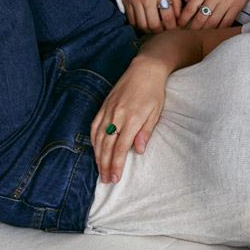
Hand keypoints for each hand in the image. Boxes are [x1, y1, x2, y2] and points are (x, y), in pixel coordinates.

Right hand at [90, 52, 168, 183]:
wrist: (145, 69)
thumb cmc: (154, 91)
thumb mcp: (156, 112)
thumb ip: (145, 132)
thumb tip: (138, 151)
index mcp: (132, 118)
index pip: (120, 147)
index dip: (116, 164)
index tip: (115, 178)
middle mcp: (117, 115)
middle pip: (107, 146)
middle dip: (105, 165)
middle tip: (106, 180)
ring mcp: (108, 110)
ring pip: (98, 138)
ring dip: (98, 156)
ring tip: (100, 170)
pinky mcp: (104, 105)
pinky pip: (94, 126)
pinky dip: (93, 140)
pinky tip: (95, 150)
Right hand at [119, 0, 181, 32]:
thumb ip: (176, 0)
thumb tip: (179, 17)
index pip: (168, 17)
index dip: (173, 26)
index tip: (175, 28)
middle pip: (154, 25)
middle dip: (162, 31)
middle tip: (165, 30)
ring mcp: (134, 0)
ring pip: (142, 25)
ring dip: (150, 30)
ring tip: (156, 28)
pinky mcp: (125, 1)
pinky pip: (132, 20)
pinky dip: (139, 25)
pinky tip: (145, 23)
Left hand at [178, 0, 249, 28]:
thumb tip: (187, 0)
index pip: (190, 7)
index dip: (183, 18)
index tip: (179, 23)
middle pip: (200, 18)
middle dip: (192, 28)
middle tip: (188, 33)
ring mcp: (226, 3)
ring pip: (212, 22)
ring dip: (205, 30)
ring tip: (199, 35)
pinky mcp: (237, 7)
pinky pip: (227, 22)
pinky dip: (220, 29)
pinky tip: (216, 32)